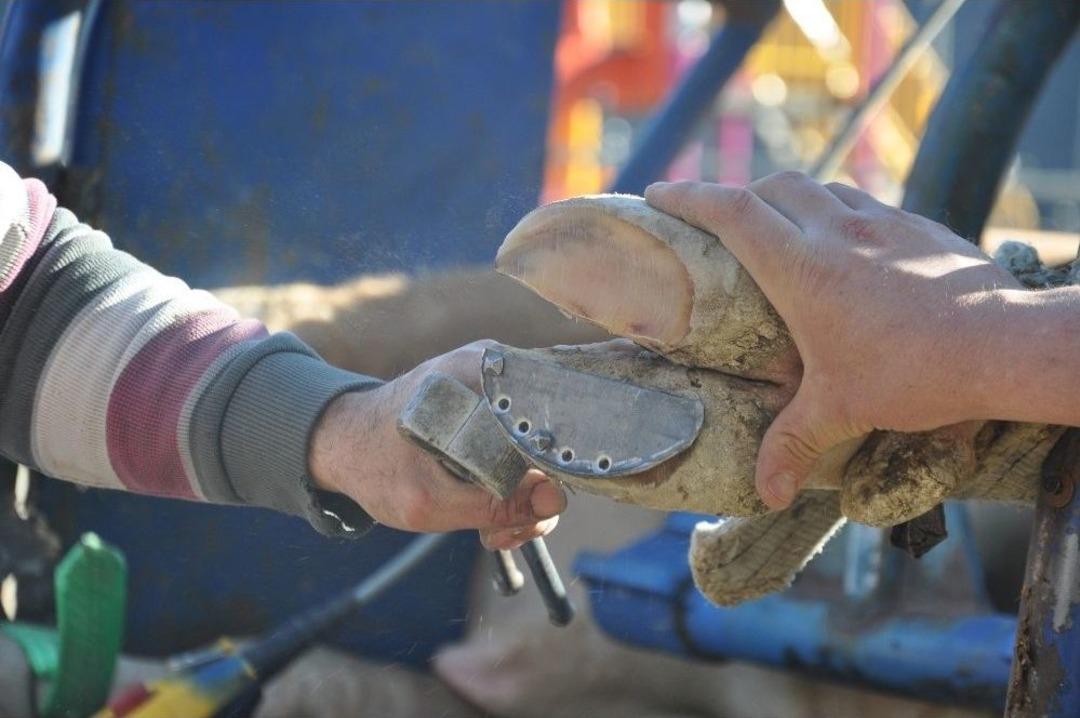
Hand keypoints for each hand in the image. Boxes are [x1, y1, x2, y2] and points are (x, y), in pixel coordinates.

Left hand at [309, 340, 565, 548]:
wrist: (339, 442)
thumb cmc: (375, 465)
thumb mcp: (432, 501)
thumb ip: (497, 506)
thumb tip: (555, 502)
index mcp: (484, 376)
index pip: (558, 418)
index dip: (558, 472)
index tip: (534, 513)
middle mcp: (499, 368)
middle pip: (556, 437)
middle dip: (537, 496)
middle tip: (507, 533)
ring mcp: (498, 383)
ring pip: (543, 448)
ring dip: (525, 498)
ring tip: (493, 532)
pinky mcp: (493, 404)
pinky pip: (524, 446)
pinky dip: (514, 483)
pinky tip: (490, 516)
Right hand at [645, 172, 1022, 509]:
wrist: (1003, 344)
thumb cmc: (915, 371)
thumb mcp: (842, 409)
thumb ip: (794, 445)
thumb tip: (766, 493)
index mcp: (802, 267)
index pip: (732, 212)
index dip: (689, 198)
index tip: (659, 194)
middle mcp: (837, 231)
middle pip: (771, 187)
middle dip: (736, 194)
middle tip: (717, 217)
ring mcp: (881, 221)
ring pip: (819, 186)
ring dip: (788, 197)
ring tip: (778, 224)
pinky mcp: (918, 225)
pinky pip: (863, 203)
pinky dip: (836, 209)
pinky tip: (845, 241)